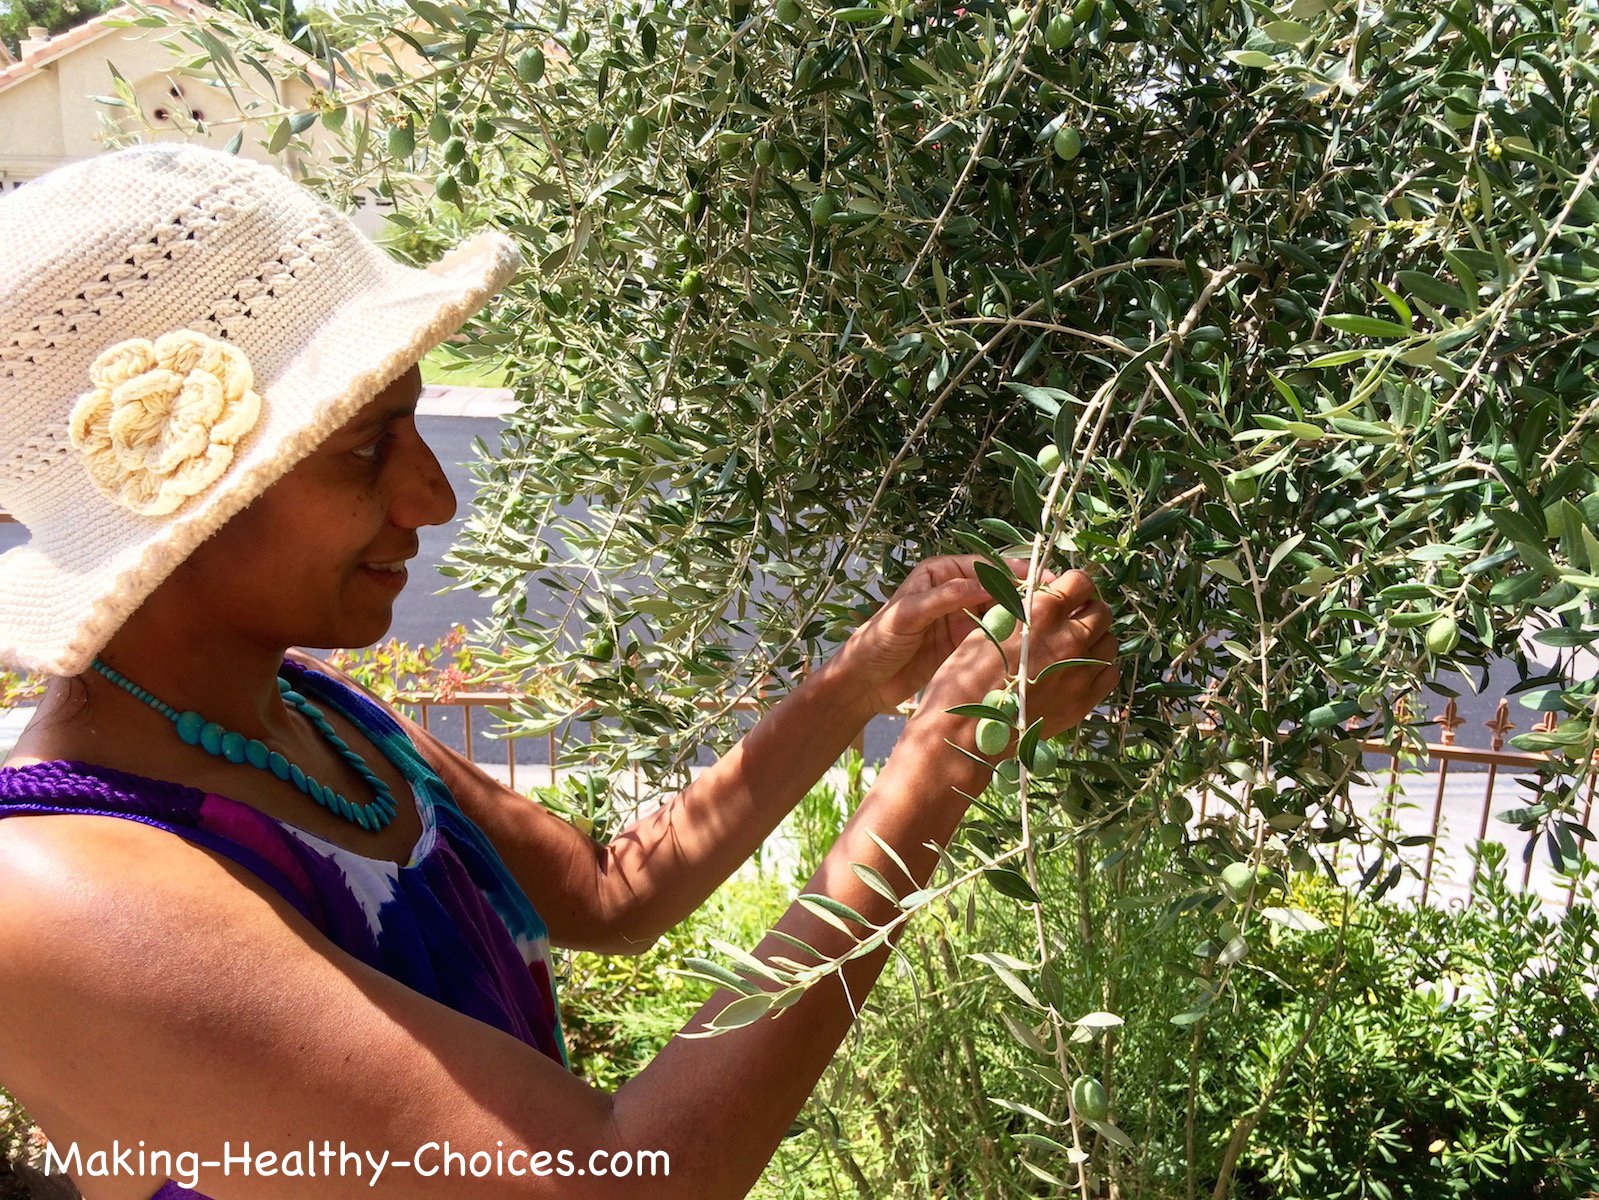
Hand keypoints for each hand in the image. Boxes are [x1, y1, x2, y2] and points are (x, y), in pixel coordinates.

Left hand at [834, 555, 1064, 717]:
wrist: (863, 682)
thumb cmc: (877, 640)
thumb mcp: (907, 614)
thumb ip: (944, 598)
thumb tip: (983, 584)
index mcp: (940, 574)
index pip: (986, 567)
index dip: (1016, 573)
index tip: (1045, 581)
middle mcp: (954, 593)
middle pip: (999, 589)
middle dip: (1028, 594)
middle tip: (1060, 604)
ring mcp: (961, 620)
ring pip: (1002, 614)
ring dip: (1024, 618)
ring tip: (1054, 625)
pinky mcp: (964, 647)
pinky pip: (994, 638)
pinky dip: (1013, 640)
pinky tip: (1033, 646)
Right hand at [915, 568, 1117, 750]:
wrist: (968, 731)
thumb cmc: (965, 675)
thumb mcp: (989, 627)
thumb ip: (1024, 610)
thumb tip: (1045, 598)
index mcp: (1042, 613)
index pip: (1081, 582)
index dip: (1074, 584)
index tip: (1066, 591)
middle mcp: (1069, 639)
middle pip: (1102, 611)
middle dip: (1088, 609)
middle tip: (1070, 618)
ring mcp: (1081, 672)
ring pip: (1110, 642)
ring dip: (1095, 638)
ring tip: (1074, 646)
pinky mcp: (1084, 701)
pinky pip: (1109, 674)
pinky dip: (1099, 667)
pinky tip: (1078, 671)